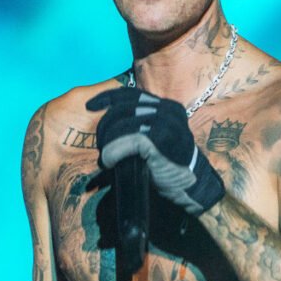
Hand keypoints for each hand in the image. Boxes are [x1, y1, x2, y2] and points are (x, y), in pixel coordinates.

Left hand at [86, 87, 224, 215]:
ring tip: (105, 158)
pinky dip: (112, 152)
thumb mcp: (155, 138)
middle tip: (101, 145)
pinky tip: (109, 162)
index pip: (131, 93)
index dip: (107, 97)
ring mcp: (166, 123)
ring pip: (122, 124)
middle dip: (105, 126)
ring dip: (107, 143)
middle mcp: (167, 110)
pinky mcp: (161, 138)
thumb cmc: (168, 166)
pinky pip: (127, 140)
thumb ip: (139, 125)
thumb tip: (105, 118)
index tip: (90, 107)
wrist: (190, 187)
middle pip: (123, 107)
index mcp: (166, 107)